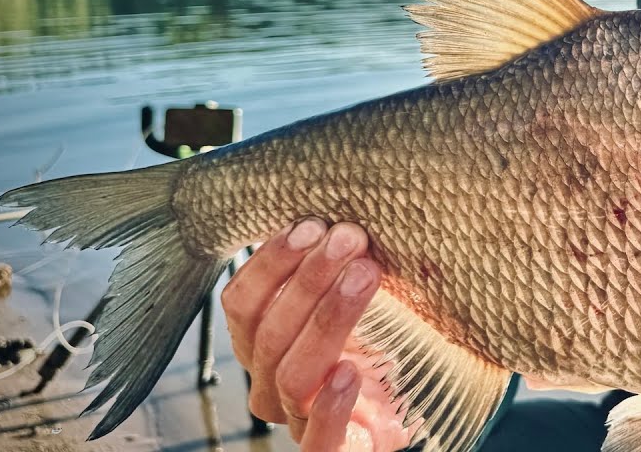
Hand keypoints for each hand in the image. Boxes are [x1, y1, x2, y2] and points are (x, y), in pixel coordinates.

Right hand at [221, 218, 421, 449]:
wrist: (398, 417)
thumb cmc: (373, 351)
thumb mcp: (353, 302)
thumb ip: (338, 266)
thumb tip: (344, 211)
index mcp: (260, 345)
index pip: (242, 304)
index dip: (272, 263)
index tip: (312, 224)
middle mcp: (269, 385)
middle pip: (268, 332)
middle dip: (308, 279)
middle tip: (348, 238)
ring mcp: (296, 422)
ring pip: (292, 373)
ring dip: (328, 318)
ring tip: (364, 275)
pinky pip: (317, 437)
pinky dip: (330, 404)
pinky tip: (351, 371)